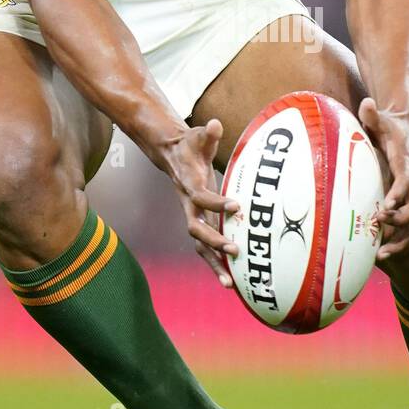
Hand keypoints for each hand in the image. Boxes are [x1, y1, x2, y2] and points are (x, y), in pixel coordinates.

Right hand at [159, 119, 239, 287]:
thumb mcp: (196, 136)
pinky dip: (217, 263)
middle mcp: (188, 205)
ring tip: (231, 285)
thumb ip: (207, 133)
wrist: (171, 156)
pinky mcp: (200, 223)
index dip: (216, 203)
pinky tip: (233, 280)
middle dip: (214, 242)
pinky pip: (207, 248)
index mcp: (189, 185)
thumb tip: (214, 124)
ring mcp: (193, 216)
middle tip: (235, 250)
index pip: (201, 197)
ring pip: (200, 246)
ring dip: (214, 264)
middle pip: (197, 229)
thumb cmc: (189, 145)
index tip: (236, 206)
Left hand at [358, 97, 408, 260]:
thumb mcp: (379, 120)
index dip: (398, 194)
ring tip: (379, 254)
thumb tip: (367, 102)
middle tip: (378, 226)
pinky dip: (394, 242)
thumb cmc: (388, 127)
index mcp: (406, 165)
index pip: (406, 181)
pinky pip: (403, 228)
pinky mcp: (402, 204)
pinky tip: (376, 255)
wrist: (403, 130)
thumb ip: (373, 115)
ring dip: (399, 240)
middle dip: (401, 221)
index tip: (385, 207)